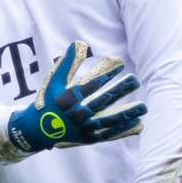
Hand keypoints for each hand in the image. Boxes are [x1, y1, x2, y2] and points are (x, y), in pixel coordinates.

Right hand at [6, 41, 146, 153]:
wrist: (38, 131)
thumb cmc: (47, 102)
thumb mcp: (53, 82)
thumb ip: (67, 63)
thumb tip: (78, 43)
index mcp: (67, 100)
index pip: (89, 85)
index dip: (105, 75)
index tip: (120, 64)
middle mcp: (76, 115)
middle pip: (101, 102)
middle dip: (119, 91)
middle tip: (135, 80)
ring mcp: (83, 129)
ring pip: (108, 121)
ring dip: (127, 113)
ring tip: (143, 106)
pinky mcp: (88, 139)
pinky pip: (108, 135)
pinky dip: (122, 130)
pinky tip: (137, 123)